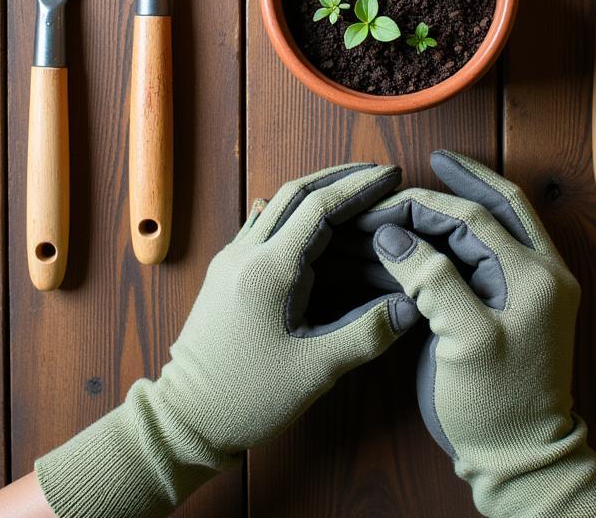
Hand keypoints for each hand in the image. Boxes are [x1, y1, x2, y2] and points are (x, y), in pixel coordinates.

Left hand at [36, 163, 417, 517]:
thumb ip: (366, 334)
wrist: (183, 420)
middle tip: (380, 174)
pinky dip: (296, 214)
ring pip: (279, 206)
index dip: (359, 187)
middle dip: (341, 178)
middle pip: (296, 193)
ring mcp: (231, 259)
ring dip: (318, 192)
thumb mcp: (314, 371)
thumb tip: (412, 306)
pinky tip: (310, 220)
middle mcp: (245, 253)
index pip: (319, 207)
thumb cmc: (246, 398)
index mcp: (268, 269)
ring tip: (356, 192)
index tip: (391, 175)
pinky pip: (265, 226)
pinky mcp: (226, 273)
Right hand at [368, 151, 595, 517]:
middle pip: (494, 207)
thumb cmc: (495, 407)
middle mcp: (541, 271)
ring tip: (418, 188)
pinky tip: (429, 227)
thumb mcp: (465, 342)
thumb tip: (392, 235)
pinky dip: (456, 232)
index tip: (382, 206)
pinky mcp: (515, 301)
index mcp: (535, 277)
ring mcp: (532, 285)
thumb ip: (432, 280)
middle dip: (450, 186)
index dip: (424, 206)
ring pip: (494, 223)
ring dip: (455, 203)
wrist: (518, 458)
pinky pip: (488, 249)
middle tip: (405, 179)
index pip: (473, 219)